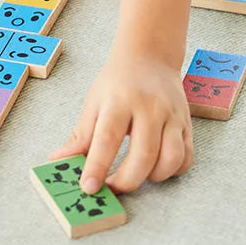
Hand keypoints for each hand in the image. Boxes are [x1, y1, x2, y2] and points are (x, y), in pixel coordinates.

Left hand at [48, 49, 194, 193]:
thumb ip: (80, 135)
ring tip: (136, 174)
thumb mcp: (94, 102)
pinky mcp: (186, 124)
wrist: (150, 56)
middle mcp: (149, 107)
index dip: (97, 166)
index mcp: (119, 100)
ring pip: (170, 159)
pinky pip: (186, 158)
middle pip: (143, 155)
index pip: (107, 138)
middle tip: (112, 188)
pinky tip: (157, 167)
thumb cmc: (118, 81)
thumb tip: (59, 160)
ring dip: (152, 177)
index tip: (88, 187)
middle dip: (126, 182)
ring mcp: (172, 115)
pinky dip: (173, 171)